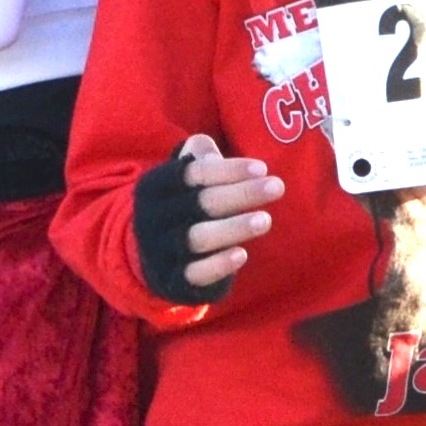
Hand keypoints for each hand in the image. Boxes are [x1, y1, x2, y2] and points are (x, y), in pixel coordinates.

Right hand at [133, 133, 278, 303]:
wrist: (148, 257)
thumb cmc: (180, 208)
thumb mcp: (182, 181)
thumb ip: (196, 160)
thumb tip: (205, 146)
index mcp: (155, 187)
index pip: (192, 173)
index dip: (228, 170)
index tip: (262, 168)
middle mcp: (152, 218)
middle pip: (199, 203)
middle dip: (240, 194)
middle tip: (277, 186)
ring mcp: (160, 251)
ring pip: (197, 237)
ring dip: (233, 228)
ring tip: (265, 220)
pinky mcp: (173, 280)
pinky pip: (195, 273)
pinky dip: (218, 264)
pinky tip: (242, 254)